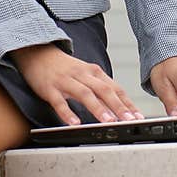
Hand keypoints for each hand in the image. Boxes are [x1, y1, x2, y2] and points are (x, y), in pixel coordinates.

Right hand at [10, 43, 144, 125]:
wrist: (38, 53)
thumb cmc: (64, 68)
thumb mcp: (85, 75)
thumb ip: (100, 90)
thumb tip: (117, 108)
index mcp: (94, 72)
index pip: (115, 88)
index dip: (128, 103)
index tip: (138, 117)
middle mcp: (82, 75)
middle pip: (104, 90)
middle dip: (118, 106)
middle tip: (129, 120)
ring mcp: (66, 81)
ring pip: (85, 94)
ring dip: (98, 108)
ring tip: (108, 122)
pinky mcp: (50, 88)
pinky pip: (59, 102)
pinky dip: (67, 113)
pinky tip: (75, 123)